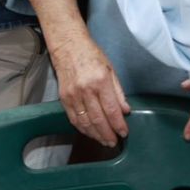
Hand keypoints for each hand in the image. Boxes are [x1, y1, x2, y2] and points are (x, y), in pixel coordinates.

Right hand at [45, 21, 129, 143]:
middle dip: (107, 134)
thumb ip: (118, 92)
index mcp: (101, 81)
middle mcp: (86, 90)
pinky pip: (74, 119)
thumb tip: (126, 110)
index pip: (111, 109)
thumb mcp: (111, 69)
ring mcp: (73, 95)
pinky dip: (83, 129)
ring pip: (85, 122)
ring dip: (95, 135)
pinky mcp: (64, 99)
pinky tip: (90, 133)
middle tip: (114, 142)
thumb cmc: (92, 55)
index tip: (124, 133)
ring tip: (104, 141)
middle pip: (98, 119)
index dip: (118, 124)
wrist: (68, 47)